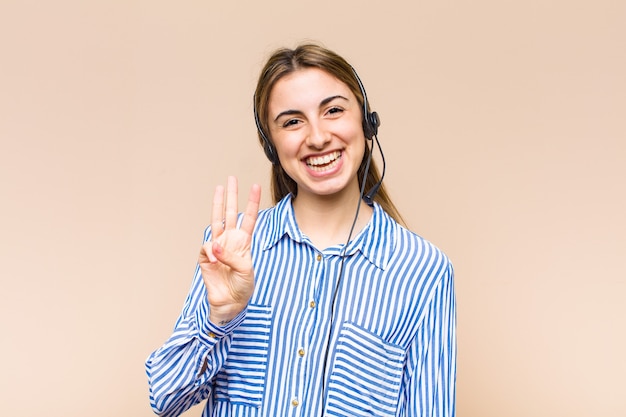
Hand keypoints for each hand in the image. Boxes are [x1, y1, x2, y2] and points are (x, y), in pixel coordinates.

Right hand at [198, 176, 260, 324]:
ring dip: (217, 204)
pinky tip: (215, 261)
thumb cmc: (242, 287)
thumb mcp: (245, 270)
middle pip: (230, 213)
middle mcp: (230, 241)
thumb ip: (231, 256)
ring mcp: (217, 248)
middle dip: (232, 196)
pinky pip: (207, 248)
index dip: (252, 203)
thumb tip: (214, 246)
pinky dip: (211, 252)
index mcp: (244, 243)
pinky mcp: (206, 258)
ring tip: (219, 188)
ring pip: (216, 221)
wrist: (230, 303)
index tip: (256, 187)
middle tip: (231, 179)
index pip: (249, 218)